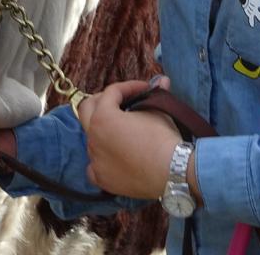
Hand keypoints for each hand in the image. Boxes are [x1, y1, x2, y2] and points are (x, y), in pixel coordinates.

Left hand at [76, 78, 180, 199]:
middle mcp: (93, 137)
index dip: (129, 86)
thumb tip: (163, 80)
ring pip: (91, 138)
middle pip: (87, 109)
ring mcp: (95, 159)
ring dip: (103, 129)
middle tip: (121, 101)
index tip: (145, 89)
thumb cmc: (163, 139)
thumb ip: (154, 95)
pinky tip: (113, 156)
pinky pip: (93, 165)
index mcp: (103, 117)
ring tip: (121, 128)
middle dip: (103, 100)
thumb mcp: (158, 111)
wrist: (172, 172)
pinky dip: (101, 158)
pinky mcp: (101, 178)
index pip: (111, 92)